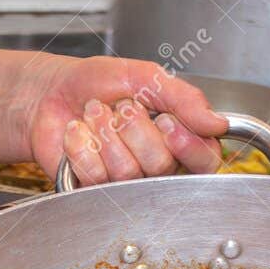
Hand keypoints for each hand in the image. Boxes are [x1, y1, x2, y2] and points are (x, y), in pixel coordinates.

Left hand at [23, 56, 226, 185]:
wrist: (51, 93)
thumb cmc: (98, 84)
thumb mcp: (145, 77)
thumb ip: (184, 98)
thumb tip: (219, 123)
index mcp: (178, 139)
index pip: (205, 160)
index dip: (186, 144)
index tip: (165, 121)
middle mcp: (156, 167)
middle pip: (162, 165)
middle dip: (134, 128)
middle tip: (120, 108)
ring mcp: (125, 184)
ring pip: (127, 172)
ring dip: (105, 133)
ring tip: (94, 114)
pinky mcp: (94, 191)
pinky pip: (96, 178)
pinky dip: (82, 146)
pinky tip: (78, 134)